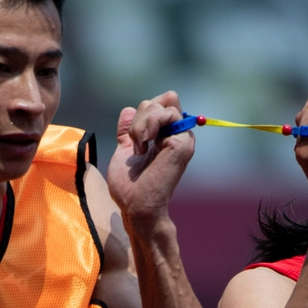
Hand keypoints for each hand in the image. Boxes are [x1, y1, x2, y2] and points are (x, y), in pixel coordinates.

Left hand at [108, 92, 194, 226]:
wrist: (136, 206)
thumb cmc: (130, 188)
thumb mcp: (124, 151)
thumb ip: (127, 131)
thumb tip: (128, 109)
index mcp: (166, 137)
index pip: (160, 104)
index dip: (143, 112)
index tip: (132, 136)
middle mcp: (177, 135)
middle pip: (162, 100)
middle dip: (141, 116)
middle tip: (135, 142)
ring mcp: (183, 138)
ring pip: (163, 105)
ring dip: (141, 124)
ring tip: (138, 147)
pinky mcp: (183, 143)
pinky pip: (167, 114)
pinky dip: (148, 125)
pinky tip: (142, 146)